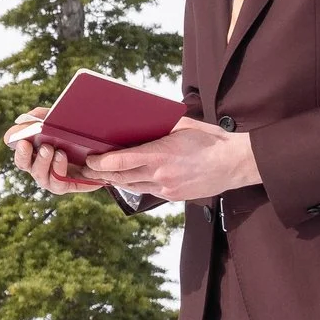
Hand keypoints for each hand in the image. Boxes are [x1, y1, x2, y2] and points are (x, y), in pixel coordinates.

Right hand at [8, 111, 108, 195]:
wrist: (105, 146)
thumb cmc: (78, 131)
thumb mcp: (61, 119)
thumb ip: (43, 116)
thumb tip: (25, 119)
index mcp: (35, 151)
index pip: (20, 152)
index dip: (16, 146)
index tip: (16, 138)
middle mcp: (40, 167)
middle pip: (25, 165)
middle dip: (26, 154)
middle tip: (32, 144)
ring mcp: (53, 178)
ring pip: (41, 177)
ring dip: (44, 163)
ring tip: (53, 150)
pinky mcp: (69, 185)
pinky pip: (59, 183)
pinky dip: (58, 170)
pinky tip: (62, 157)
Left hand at [74, 117, 261, 201]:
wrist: (235, 164)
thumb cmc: (210, 140)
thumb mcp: (182, 125)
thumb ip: (159, 126)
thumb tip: (138, 122)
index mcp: (160, 155)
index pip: (121, 162)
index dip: (101, 163)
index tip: (90, 159)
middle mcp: (160, 176)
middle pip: (121, 178)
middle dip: (100, 174)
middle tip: (85, 170)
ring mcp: (167, 189)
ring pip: (132, 187)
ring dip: (115, 181)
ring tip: (100, 176)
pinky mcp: (173, 196)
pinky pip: (147, 192)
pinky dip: (134, 185)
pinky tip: (127, 180)